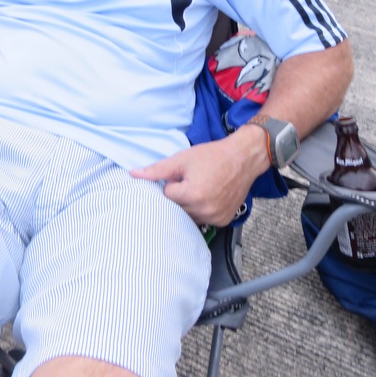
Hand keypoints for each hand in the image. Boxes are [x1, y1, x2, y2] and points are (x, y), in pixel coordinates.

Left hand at [131, 126, 269, 226]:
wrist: (243, 158)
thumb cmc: (212, 155)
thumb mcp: (182, 159)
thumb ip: (156, 170)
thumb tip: (133, 174)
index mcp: (192, 195)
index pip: (167, 195)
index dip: (174, 182)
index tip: (185, 174)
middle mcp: (205, 210)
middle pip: (177, 208)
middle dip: (180, 195)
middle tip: (194, 179)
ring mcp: (215, 217)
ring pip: (189, 216)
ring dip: (190, 204)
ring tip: (203, 186)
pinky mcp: (223, 221)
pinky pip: (203, 219)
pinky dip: (202, 210)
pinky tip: (211, 195)